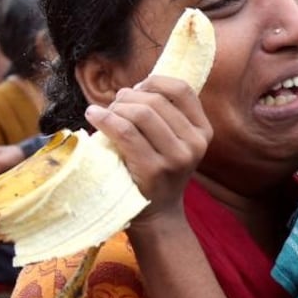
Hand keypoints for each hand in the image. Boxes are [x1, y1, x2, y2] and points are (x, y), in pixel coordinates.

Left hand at [85, 76, 211, 224]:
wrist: (157, 215)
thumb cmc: (158, 172)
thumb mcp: (174, 143)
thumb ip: (165, 116)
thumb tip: (135, 86)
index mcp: (203, 131)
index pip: (182, 89)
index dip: (155, 82)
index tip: (137, 89)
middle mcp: (194, 144)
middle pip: (155, 101)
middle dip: (128, 97)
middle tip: (114, 105)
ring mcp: (176, 158)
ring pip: (140, 113)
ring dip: (116, 108)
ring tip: (105, 114)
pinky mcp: (153, 169)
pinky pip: (125, 132)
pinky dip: (106, 119)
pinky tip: (94, 116)